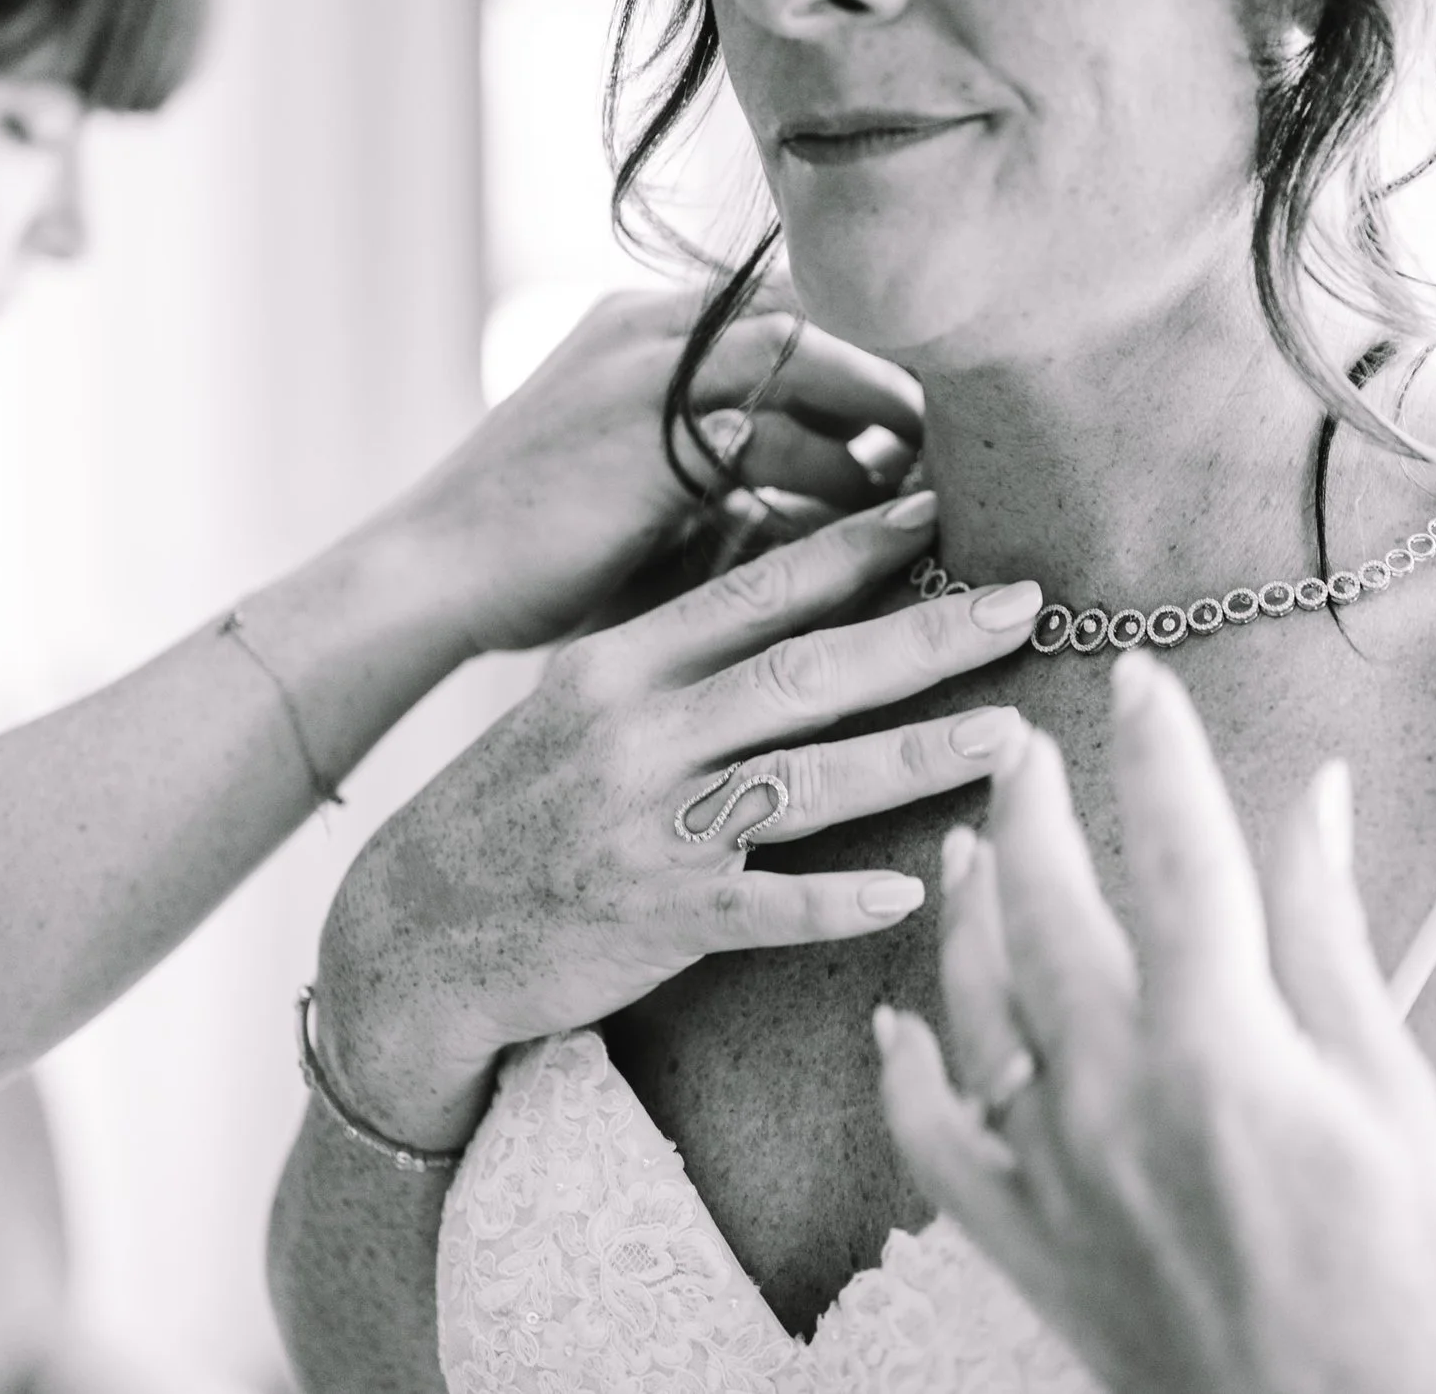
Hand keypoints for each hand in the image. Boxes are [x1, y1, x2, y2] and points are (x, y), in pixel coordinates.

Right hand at [316, 496, 1040, 1152]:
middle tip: (1026, 605)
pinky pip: (765, 911)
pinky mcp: (655, 920)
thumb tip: (788, 585)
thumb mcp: (577, 703)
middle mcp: (636, 736)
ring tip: (1013, 736)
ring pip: (805, 781)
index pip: (755, 593)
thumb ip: (677, 650)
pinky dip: (839, 900)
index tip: (943, 507)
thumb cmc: (515, 804)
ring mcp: (647, 829)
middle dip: (925, 636)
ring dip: (916, 757)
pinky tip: (916, 889)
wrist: (410, 928)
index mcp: (618, 667)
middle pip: (804, 674)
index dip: (856, 550)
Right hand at [362, 289, 920, 656]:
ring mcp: (648, 370)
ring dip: (883, 427)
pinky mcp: (648, 436)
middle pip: (818, 317)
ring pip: (810, 364)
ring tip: (941, 486)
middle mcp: (653, 323)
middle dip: (897, 380)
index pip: (793, 308)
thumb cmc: (542, 548)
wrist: (428, 579)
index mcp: (649, 320)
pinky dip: (837, 484)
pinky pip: (777, 442)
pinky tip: (881, 530)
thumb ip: (734, 460)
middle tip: (967, 442)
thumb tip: (849, 485)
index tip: (933, 417)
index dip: (870, 359)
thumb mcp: (646, 476)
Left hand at [875, 652, 1435, 1393]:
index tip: (1139, 683)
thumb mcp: (1390, 1084)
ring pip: (972, 1000)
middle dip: (1030, 804)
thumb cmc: (1396, 1266)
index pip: (1177, 852)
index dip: (1156, 751)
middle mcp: (1115, 1089)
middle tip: (1020, 739)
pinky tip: (898, 1017)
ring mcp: (1052, 1164)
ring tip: (969, 839)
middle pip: (1048, 905)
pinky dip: (903, 1071)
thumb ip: (1331, 933)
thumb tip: (1318, 800)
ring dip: (965, 908)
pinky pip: (930, 1137)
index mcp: (1223, 1042)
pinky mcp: (1021, 1235)